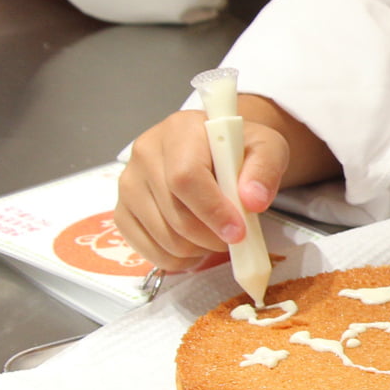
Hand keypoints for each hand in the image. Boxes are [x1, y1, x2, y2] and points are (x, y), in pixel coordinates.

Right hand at [114, 107, 285, 270]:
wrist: (217, 151)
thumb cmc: (240, 150)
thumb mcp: (267, 148)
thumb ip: (265, 169)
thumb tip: (253, 201)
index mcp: (181, 130)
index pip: (186, 177)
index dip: (213, 210)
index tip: (238, 232)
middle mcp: (146, 153)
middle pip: (175, 213)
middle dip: (212, 237)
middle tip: (235, 237)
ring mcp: (129, 184)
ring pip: (164, 237)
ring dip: (198, 249)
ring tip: (216, 235)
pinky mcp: (122, 211)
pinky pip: (148, 249)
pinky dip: (178, 259)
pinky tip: (195, 245)